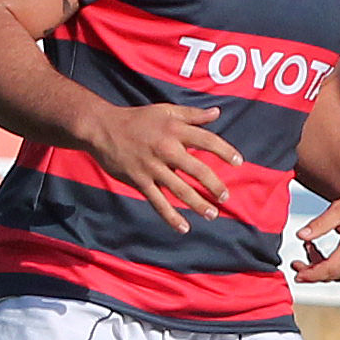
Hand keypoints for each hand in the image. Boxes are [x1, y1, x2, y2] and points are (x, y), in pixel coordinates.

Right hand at [74, 101, 236, 229]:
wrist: (100, 128)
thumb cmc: (137, 119)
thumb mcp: (165, 111)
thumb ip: (193, 114)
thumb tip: (217, 112)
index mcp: (175, 130)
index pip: (207, 141)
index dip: (225, 151)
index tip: (239, 162)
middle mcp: (166, 149)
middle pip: (197, 169)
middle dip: (214, 185)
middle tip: (225, 196)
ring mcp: (152, 167)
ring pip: (180, 189)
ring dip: (198, 204)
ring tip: (212, 214)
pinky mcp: (139, 180)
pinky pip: (157, 201)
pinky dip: (170, 216)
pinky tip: (184, 228)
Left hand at [287, 185, 339, 281]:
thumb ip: (319, 224)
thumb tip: (300, 235)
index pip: (328, 269)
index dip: (310, 275)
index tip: (297, 275)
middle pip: (332, 276)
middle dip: (312, 272)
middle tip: (296, 264)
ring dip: (323, 268)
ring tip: (311, 250)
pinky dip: (335, 267)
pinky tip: (328, 255)